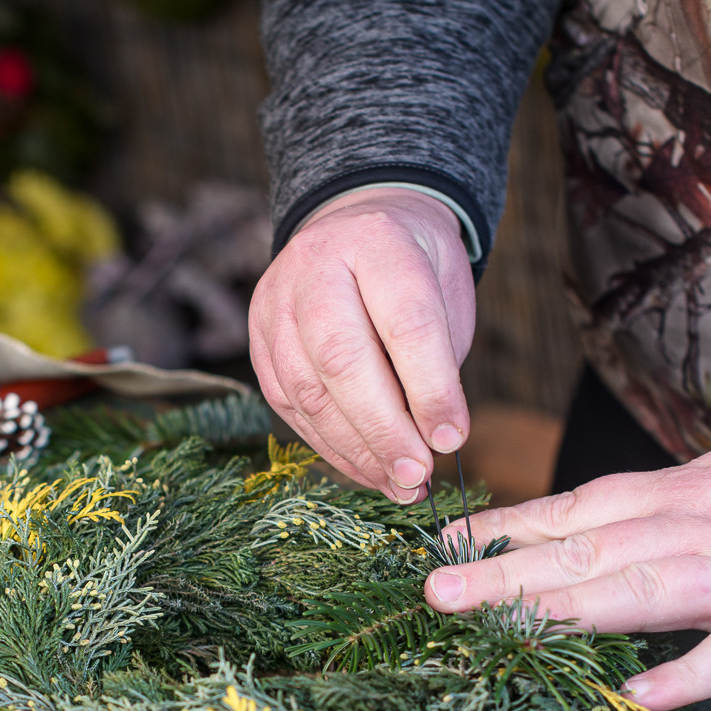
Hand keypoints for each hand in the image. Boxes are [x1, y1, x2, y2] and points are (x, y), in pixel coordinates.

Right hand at [249, 187, 476, 502]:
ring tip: (398, 483)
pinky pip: (288, 404)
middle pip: (341, 358)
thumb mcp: (444, 294)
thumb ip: (437, 360)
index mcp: (376, 241)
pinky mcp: (258, 339)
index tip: (452, 439)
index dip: (431, 388)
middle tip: (417, 474)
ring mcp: (275, 303)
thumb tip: (432, 443)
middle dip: (383, 428)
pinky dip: (329, 445)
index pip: (405, 322)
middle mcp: (314, 266)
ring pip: (307, 389)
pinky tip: (365, 468)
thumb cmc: (413, 270)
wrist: (355, 227)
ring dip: (355, 448)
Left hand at [425, 398, 710, 709]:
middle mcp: (694, 529)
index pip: (570, 511)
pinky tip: (632, 697)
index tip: (436, 546)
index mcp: (676, 496)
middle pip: (582, 550)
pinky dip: (683, 674)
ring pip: (635, 590)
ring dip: (555, 608)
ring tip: (484, 624)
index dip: (502, 530)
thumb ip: (659, 514)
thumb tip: (594, 540)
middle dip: (501, 573)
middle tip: (426, 594)